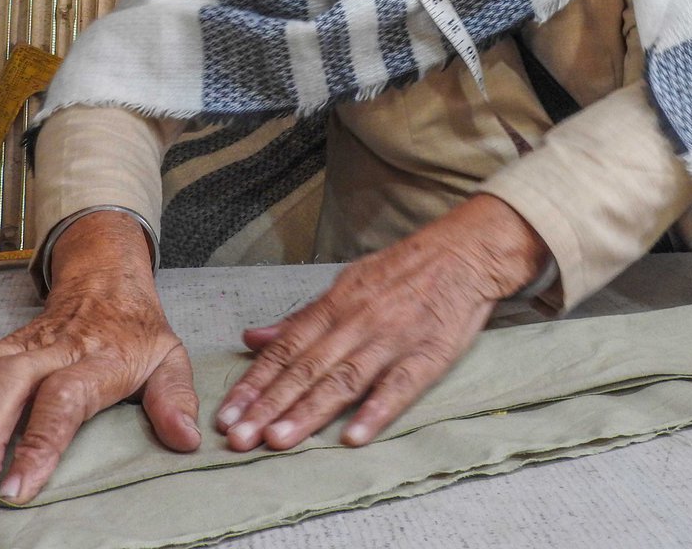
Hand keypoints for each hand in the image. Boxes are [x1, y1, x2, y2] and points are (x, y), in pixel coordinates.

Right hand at [0, 212, 199, 503]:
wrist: (106, 282)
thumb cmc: (135, 332)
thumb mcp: (169, 359)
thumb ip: (176, 398)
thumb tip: (186, 437)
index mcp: (97, 357)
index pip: (63, 397)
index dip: (39, 442)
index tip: (17, 488)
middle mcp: (50, 347)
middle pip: (5, 383)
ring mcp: (14, 343)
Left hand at [215, 193, 548, 451]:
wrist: (464, 253)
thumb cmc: (402, 271)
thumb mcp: (347, 283)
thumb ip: (302, 317)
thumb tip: (253, 337)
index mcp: (335, 304)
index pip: (286, 348)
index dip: (255, 382)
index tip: (227, 414)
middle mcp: (357, 321)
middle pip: (307, 368)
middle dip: (270, 404)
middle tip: (239, 437)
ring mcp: (392, 339)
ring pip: (344, 379)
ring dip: (309, 411)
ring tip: (278, 439)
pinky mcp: (428, 354)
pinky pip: (400, 386)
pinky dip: (376, 411)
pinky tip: (354, 436)